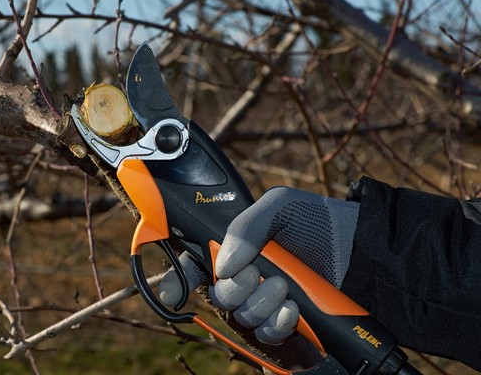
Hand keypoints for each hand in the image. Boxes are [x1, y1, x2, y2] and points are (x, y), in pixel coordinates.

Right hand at [158, 186, 359, 344]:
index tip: (178, 289)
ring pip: (240, 316)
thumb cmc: (320, 222)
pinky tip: (291, 310)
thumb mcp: (281, 207)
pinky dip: (276, 323)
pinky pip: (266, 334)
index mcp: (235, 246)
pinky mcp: (284, 323)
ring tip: (283, 286)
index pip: (194, 265)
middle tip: (256, 273)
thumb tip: (224, 264)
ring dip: (259, 303)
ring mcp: (264, 301)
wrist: (362, 251)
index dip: (179, 279)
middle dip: (234, 287)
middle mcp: (244, 275)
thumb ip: (245, 226)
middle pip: (217, 295)